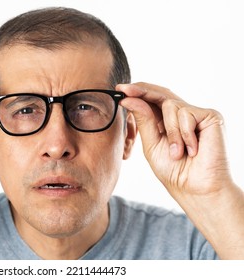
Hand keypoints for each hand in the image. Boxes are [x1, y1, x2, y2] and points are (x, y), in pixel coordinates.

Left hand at [117, 82, 231, 198]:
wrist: (195, 188)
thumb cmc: (173, 170)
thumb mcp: (151, 143)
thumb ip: (143, 120)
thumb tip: (129, 99)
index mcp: (167, 121)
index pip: (152, 100)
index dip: (137, 92)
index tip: (120, 89)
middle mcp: (182, 114)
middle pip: (161, 94)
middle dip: (142, 91)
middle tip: (125, 90)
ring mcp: (197, 114)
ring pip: (170, 105)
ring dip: (170, 132)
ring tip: (177, 153)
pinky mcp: (211, 117)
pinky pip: (186, 114)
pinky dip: (184, 134)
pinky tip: (192, 150)